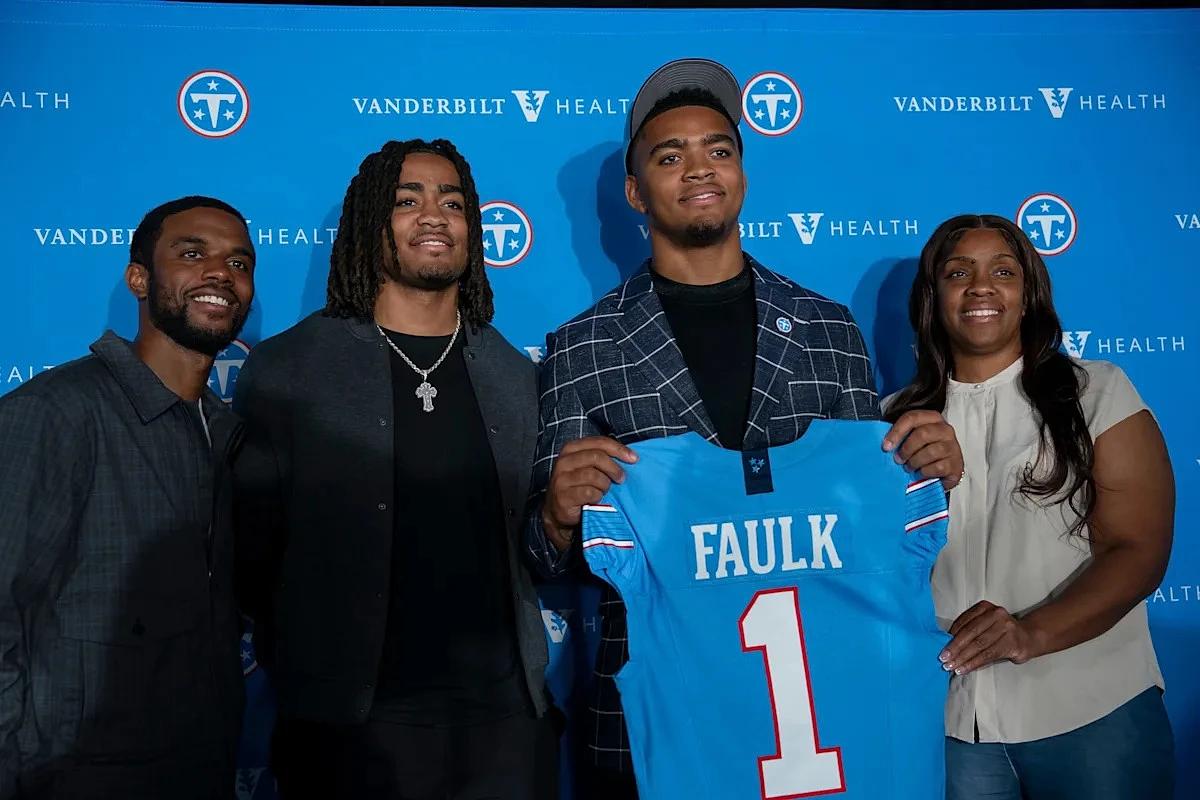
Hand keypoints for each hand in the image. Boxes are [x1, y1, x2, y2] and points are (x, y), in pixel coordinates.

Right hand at [542, 436, 637, 550]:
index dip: (619, 449)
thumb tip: (630, 457)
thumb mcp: (589, 467)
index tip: (634, 459)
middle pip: (596, 457)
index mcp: (571, 449)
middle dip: (614, 468)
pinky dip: (598, 496)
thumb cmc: (579, 486)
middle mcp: (564, 461)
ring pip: (593, 476)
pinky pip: (589, 493)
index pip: (599, 442)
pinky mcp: (563, 496)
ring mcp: (561, 479)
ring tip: (605, 490)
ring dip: (605, 485)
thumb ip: (603, 458)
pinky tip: (596, 499)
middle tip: (621, 478)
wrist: (559, 510)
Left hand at [882, 410, 963, 490]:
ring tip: (909, 467)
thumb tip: (885, 445)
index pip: (912, 418)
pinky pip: (937, 467)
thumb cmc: (923, 452)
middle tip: (898, 459)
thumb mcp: (912, 440)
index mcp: (932, 418)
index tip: (886, 446)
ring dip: (915, 462)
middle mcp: (945, 429)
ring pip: (930, 452)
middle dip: (906, 449)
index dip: (897, 431)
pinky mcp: (956, 463)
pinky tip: (922, 472)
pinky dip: (925, 472)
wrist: (943, 471)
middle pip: (922, 434)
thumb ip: (901, 437)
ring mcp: (953, 446)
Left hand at [939, 601, 1040, 675]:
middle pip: (971, 633)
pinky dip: (974, 663)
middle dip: (955, 648)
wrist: (1028, 637)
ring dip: (963, 658)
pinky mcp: (1012, 643)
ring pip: (979, 645)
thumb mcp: (985, 625)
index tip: (941, 648)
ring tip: (952, 666)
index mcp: (985, 607)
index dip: (951, 636)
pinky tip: (964, 668)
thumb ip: (969, 629)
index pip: (964, 622)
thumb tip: (947, 643)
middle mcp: (996, 614)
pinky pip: (989, 654)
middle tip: (944, 659)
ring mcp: (1006, 628)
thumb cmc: (1000, 632)